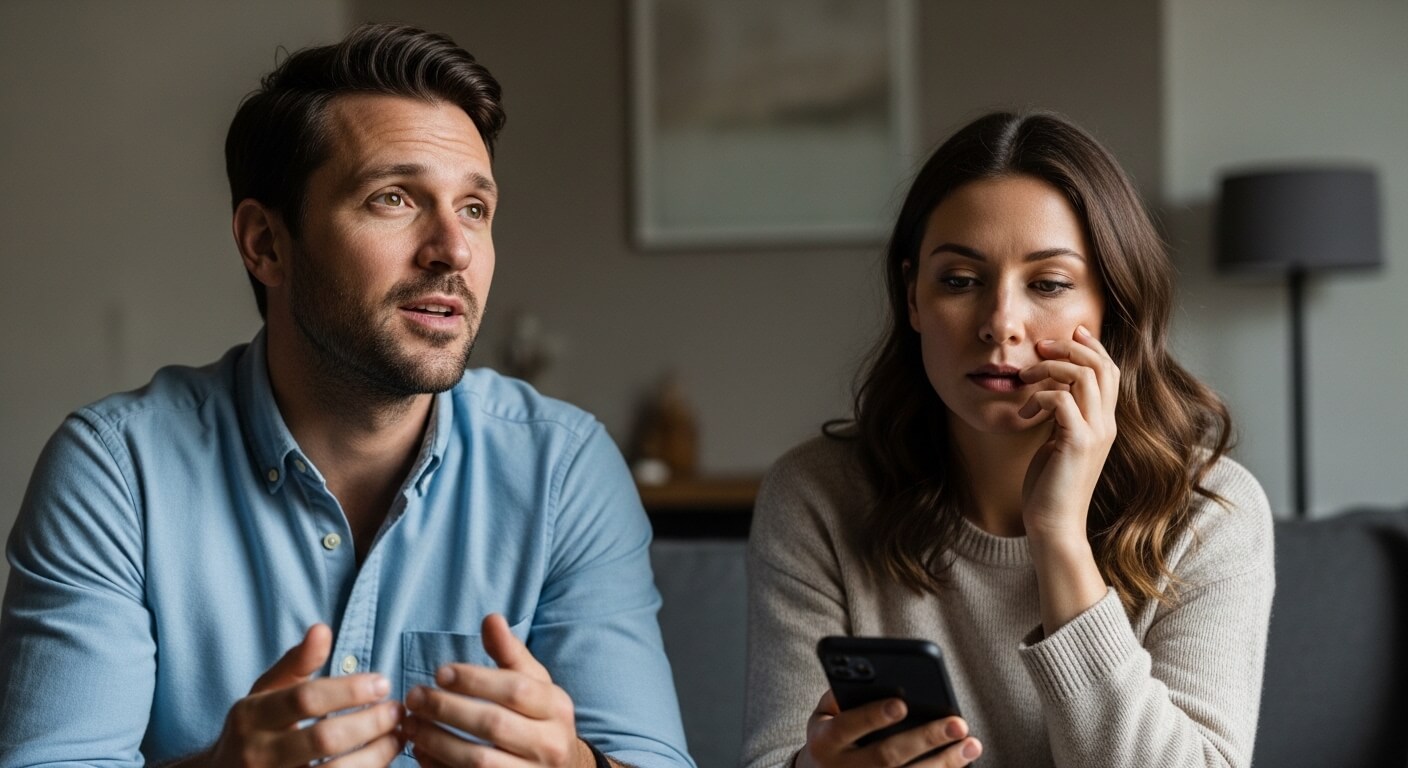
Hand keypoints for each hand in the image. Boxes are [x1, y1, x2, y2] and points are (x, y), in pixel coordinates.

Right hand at [206, 624, 402, 767]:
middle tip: (397, 710)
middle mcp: (258, 752)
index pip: (305, 699)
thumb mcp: (265, 692)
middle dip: (369, 723)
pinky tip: (383, 759)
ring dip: (375, 755)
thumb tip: (322, 629)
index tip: (382, 683)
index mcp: (251, 715)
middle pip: (324, 739)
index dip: (349, 690)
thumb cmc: (255, 728)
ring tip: (398, 736)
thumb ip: (296, 663)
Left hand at [403, 614, 587, 767]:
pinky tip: (421, 751)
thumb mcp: (534, 684)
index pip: (515, 690)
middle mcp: (550, 744)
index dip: (474, 680)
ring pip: (478, 761)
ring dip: (436, 741)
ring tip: (411, 723)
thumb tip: (491, 619)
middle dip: (447, 709)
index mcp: (556, 708)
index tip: (440, 673)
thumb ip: (510, 654)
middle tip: (415, 697)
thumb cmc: (539, 719)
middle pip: (493, 725)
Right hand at [796, 690, 980, 767]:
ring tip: (971, 745)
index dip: (873, 716)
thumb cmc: (831, 735)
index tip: (901, 704)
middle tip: (957, 723)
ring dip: (944, 763)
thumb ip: (841, 695)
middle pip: (886, 757)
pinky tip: (961, 763)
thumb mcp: (824, 714)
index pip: (847, 727)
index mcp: (824, 742)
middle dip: (925, 739)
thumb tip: (874, 678)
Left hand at [1016, 324, 1118, 541]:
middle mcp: (1106, 424)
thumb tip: (1051, 391)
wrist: (1054, 524)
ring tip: (1027, 376)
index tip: (1068, 333)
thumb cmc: (1051, 485)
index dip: (1092, 347)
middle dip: (1071, 347)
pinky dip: (1040, 396)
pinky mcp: (1076, 443)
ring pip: (1084, 376)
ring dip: (1051, 367)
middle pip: (1101, 366)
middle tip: (1041, 346)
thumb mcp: (1059, 442)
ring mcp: (1095, 433)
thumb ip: (1063, 417)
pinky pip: (1061, 400)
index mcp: (1104, 422)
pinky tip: (1026, 410)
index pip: (1109, 371)